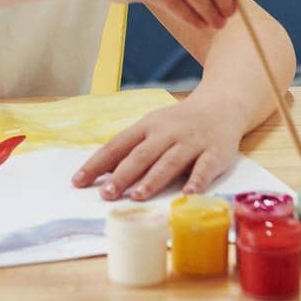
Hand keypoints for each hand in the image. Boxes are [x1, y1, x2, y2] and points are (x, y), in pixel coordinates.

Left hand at [71, 96, 241, 199]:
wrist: (222, 105)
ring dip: (153, 179)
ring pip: (170, 161)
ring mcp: (191, 142)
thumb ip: (131, 149)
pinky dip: (196, 181)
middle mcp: (167, 133)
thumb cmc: (179, 123)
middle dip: (123, 175)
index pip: (117, 145)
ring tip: (137, 196)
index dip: (97, 163)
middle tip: (106, 194)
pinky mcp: (215, 152)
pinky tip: (187, 195)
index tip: (78, 181)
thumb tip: (102, 174)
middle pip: (141, 155)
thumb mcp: (152, 128)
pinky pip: (205, 168)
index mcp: (147, 126)